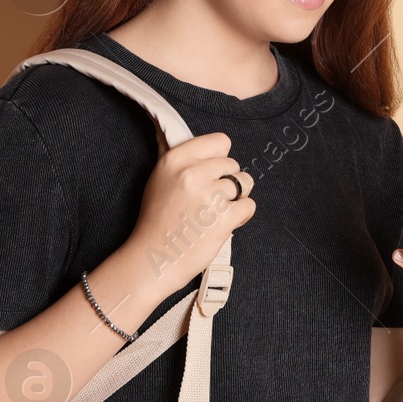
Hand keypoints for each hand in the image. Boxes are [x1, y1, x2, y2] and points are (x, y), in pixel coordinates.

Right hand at [124, 130, 255, 298]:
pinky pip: (249, 206)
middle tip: (208, 202)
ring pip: (245, 184)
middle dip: (227, 183)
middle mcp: (192, 173)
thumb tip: (201, 142)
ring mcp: (209, 196)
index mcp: (176, 160)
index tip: (211, 174)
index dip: (219, 159)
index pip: (220, 142)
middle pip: (234, 165)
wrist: (153, 259)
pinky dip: (240, 216)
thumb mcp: (160, 179)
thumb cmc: (157, 222)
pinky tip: (221, 224)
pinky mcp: (223, 218)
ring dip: (236, 199)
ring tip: (215, 212)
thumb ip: (183, 160)